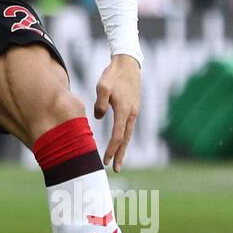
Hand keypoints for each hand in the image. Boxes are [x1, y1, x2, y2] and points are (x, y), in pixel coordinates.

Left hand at [93, 54, 140, 172]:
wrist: (128, 63)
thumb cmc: (113, 74)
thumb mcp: (102, 85)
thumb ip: (100, 102)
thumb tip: (98, 117)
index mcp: (124, 110)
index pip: (118, 135)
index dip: (112, 149)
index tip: (106, 160)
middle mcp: (131, 113)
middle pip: (126, 139)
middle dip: (120, 155)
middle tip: (115, 169)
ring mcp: (134, 111)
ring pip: (128, 134)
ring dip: (123, 148)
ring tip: (117, 160)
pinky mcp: (133, 108)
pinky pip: (128, 127)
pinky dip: (124, 138)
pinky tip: (119, 142)